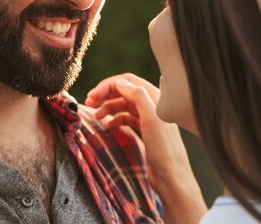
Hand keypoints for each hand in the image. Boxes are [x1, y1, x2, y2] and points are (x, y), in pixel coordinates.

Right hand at [85, 73, 205, 223]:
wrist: (172, 178)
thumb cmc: (165, 151)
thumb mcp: (151, 120)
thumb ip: (138, 97)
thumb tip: (120, 82)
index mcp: (156, 98)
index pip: (128, 81)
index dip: (108, 85)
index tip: (93, 95)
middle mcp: (153, 105)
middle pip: (125, 91)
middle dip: (106, 94)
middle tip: (89, 102)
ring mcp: (149, 118)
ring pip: (124, 104)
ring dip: (108, 106)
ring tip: (96, 115)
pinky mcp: (145, 130)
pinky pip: (127, 118)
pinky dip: (116, 118)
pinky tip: (109, 125)